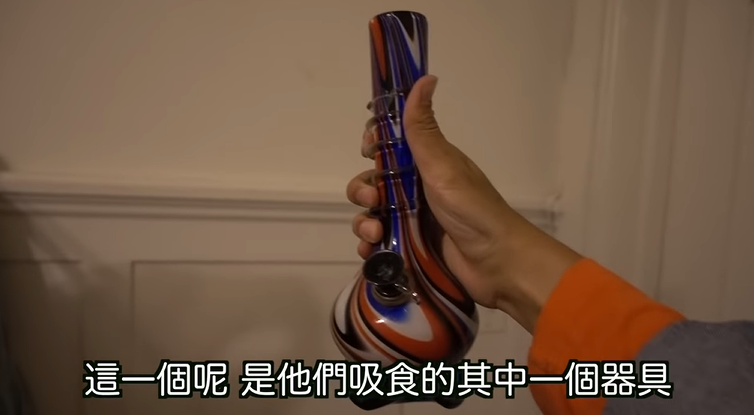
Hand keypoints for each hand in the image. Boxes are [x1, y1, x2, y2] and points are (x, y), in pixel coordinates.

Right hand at [346, 75, 581, 332]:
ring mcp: (413, 219)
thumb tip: (425, 77)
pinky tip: (372, 252)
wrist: (496, 262)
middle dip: (363, 190)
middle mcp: (417, 188)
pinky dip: (370, 247)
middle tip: (373, 200)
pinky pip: (379, 243)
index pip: (391, 145)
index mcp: (427, 163)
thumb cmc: (471, 209)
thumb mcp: (443, 165)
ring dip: (364, 222)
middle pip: (374, 181)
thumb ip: (423, 128)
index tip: (369, 150)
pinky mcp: (410, 247)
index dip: (375, 145)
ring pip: (372, 213)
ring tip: (374, 235)